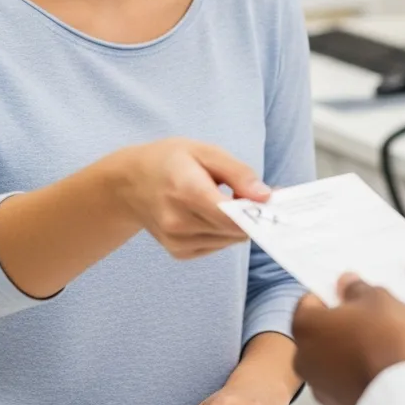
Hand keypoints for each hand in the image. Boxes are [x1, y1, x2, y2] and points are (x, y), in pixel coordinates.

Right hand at [109, 138, 268, 259]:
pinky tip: (213, 213)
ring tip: (229, 198)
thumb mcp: (205, 151)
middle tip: (256, 193)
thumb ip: (238, 173)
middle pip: (234, 229)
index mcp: (185, 191)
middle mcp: (179, 222)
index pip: (230, 215)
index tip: (275, 201)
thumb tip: (266, 196)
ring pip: (229, 240)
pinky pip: (218, 245)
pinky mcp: (179, 252)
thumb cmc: (169, 161)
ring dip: (238, 223)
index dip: (256, 212)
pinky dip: (224, 231)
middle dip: (252, 214)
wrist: (129, 183)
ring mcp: (177, 241)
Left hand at [292, 275, 404, 404]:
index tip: (350, 294)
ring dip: (348, 352)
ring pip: (331, 358)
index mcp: (306, 325)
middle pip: (320, 331)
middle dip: (341, 325)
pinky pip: (343, 382)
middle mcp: (303, 357)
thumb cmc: (388, 348)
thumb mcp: (379, 299)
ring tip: (380, 347)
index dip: (332, 295)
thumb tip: (349, 285)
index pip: (310, 301)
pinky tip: (379, 369)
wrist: (404, 399)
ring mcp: (319, 385)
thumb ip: (357, 288)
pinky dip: (356, 375)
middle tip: (370, 320)